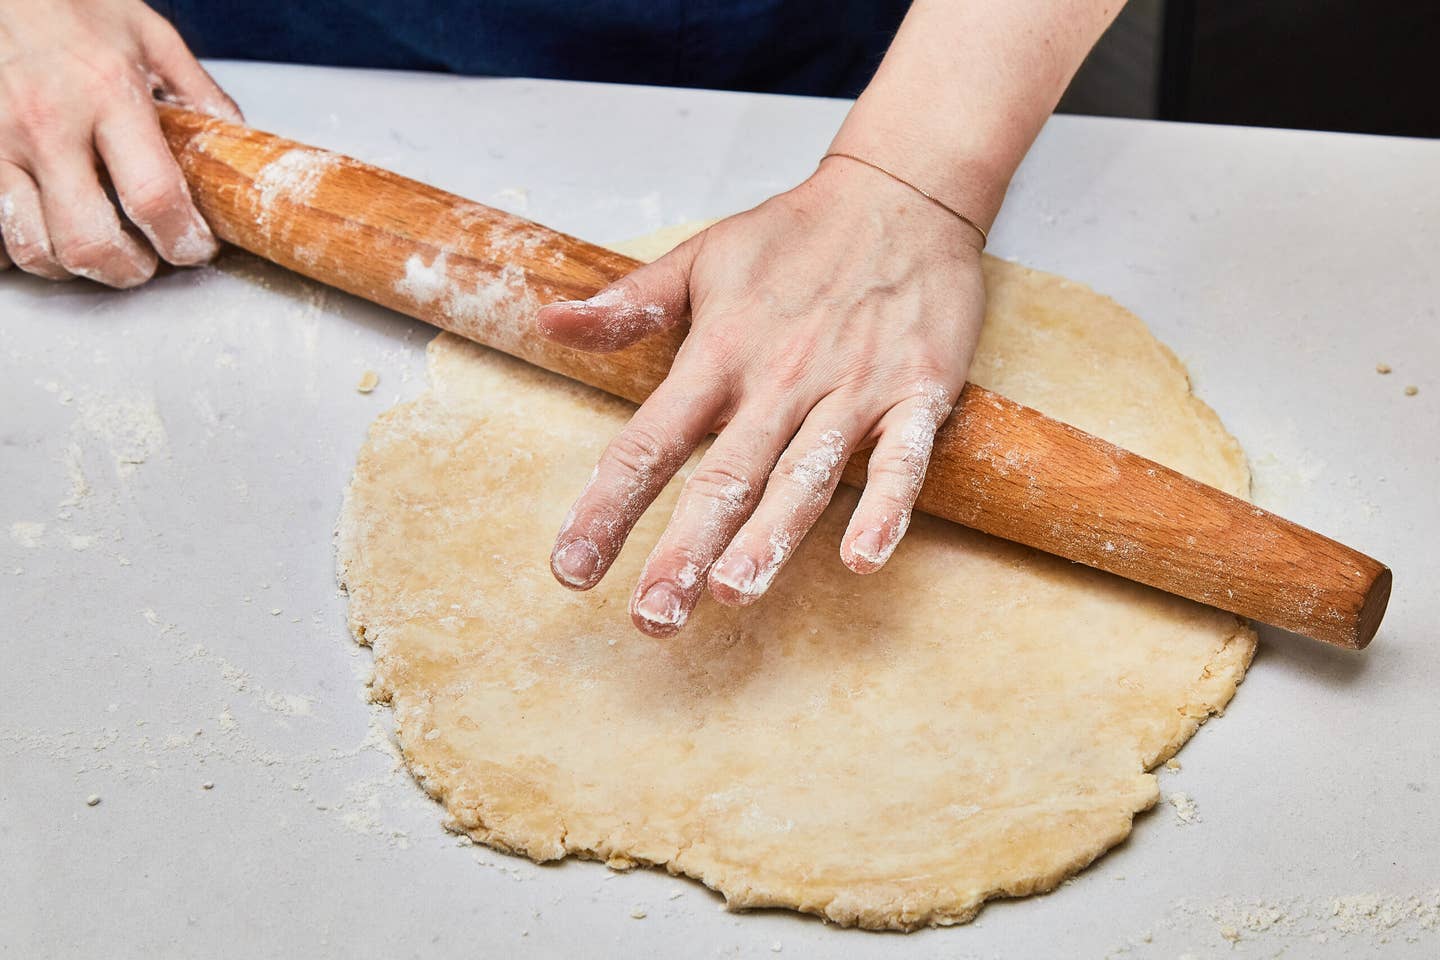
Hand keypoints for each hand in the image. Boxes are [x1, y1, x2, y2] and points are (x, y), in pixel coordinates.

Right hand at [0, 0, 239, 285]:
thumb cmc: (68, 4)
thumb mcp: (148, 34)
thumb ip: (196, 92)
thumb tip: (235, 139)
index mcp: (106, 93)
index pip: (154, 197)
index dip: (183, 239)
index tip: (194, 245)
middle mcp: (45, 122)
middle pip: (88, 242)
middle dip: (128, 270)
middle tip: (145, 262)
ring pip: (31, 246)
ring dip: (73, 265)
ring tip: (98, 248)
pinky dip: (21, 241)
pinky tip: (46, 228)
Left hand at [536, 157, 986, 636]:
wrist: (902, 191)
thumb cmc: (794, 236)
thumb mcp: (700, 258)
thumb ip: (628, 305)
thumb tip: (548, 322)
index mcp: (719, 353)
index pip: (650, 442)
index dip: (607, 507)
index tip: (572, 569)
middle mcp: (779, 378)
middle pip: (723, 476)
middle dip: (684, 549)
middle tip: (652, 616)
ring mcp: (851, 387)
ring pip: (804, 474)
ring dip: (770, 538)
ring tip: (733, 593)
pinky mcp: (917, 392)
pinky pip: (901, 458)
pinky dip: (886, 506)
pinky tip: (864, 558)